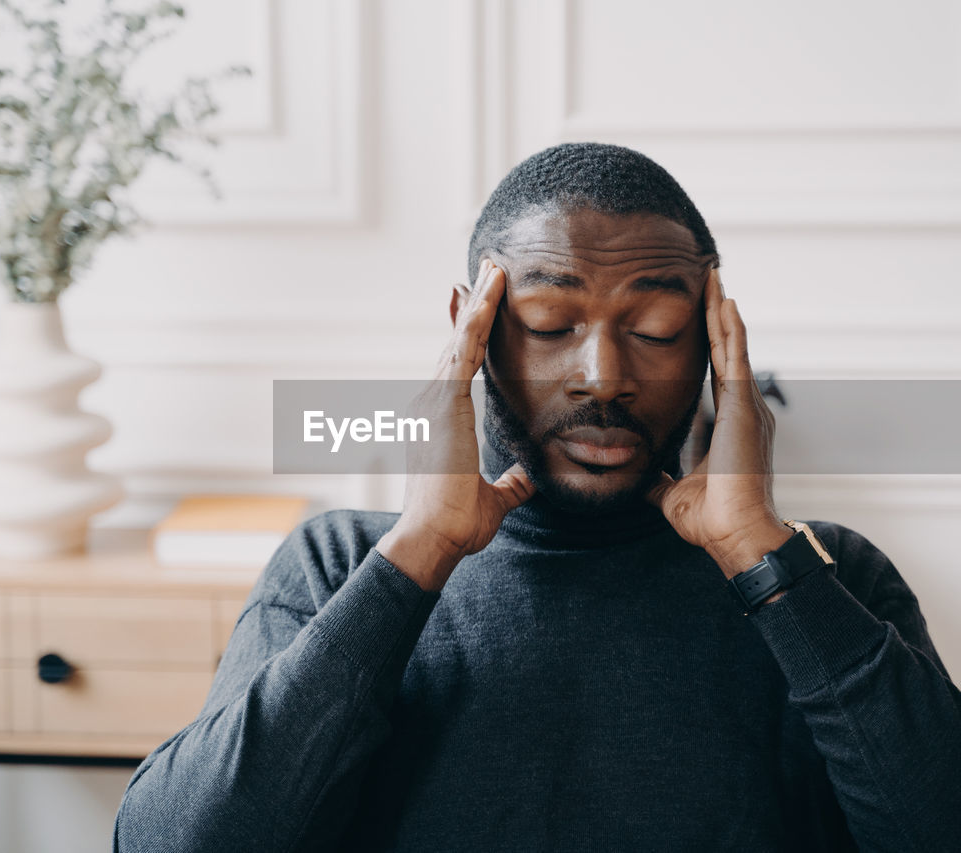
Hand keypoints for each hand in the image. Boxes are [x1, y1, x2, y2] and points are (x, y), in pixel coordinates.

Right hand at [377, 259, 534, 590]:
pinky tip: (490, 293)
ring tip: (494, 268)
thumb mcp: (495, 497)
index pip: (457, 367)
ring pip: (460, 339)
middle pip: (456, 344)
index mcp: (439, 420)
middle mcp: (431, 403)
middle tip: (490, 269)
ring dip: (478, 302)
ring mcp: (433, 401)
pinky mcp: (444, 404)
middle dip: (474, 306)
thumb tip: (530, 477)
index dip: (469, 334)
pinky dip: (477, 320)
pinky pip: (463, 352)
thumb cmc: (456, 523)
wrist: (433, 538)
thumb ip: (512, 481)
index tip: (479, 304)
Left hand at [646, 268, 791, 578]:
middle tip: (709, 280)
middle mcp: (742, 408)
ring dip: (721, 311)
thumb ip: (657, 479)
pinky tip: (725, 302)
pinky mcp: (745, 407)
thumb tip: (636, 477)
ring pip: (731, 345)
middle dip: (715, 315)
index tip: (699, 316)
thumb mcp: (671, 491)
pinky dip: (730, 328)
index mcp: (726, 424)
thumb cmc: (710, 519)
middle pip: (725, 349)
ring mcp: (747, 405)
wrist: (733, 534)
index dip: (707, 343)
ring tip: (714, 278)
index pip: (713, 372)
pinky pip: (736, 357)